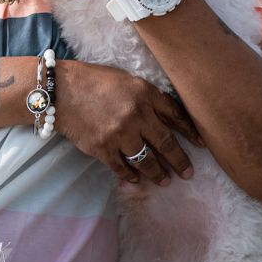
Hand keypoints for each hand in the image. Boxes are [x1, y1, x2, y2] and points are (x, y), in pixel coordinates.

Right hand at [54, 58, 203, 185]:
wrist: (60, 91)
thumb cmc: (94, 80)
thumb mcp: (126, 80)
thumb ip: (147, 97)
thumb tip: (167, 118)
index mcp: (144, 93)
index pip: (175, 115)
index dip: (190, 132)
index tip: (201, 145)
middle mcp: (136, 115)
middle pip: (165, 143)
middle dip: (179, 161)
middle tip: (188, 173)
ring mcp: (119, 134)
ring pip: (146, 160)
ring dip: (157, 173)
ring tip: (165, 181)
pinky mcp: (102, 149)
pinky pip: (122, 168)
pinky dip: (131, 176)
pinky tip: (136, 179)